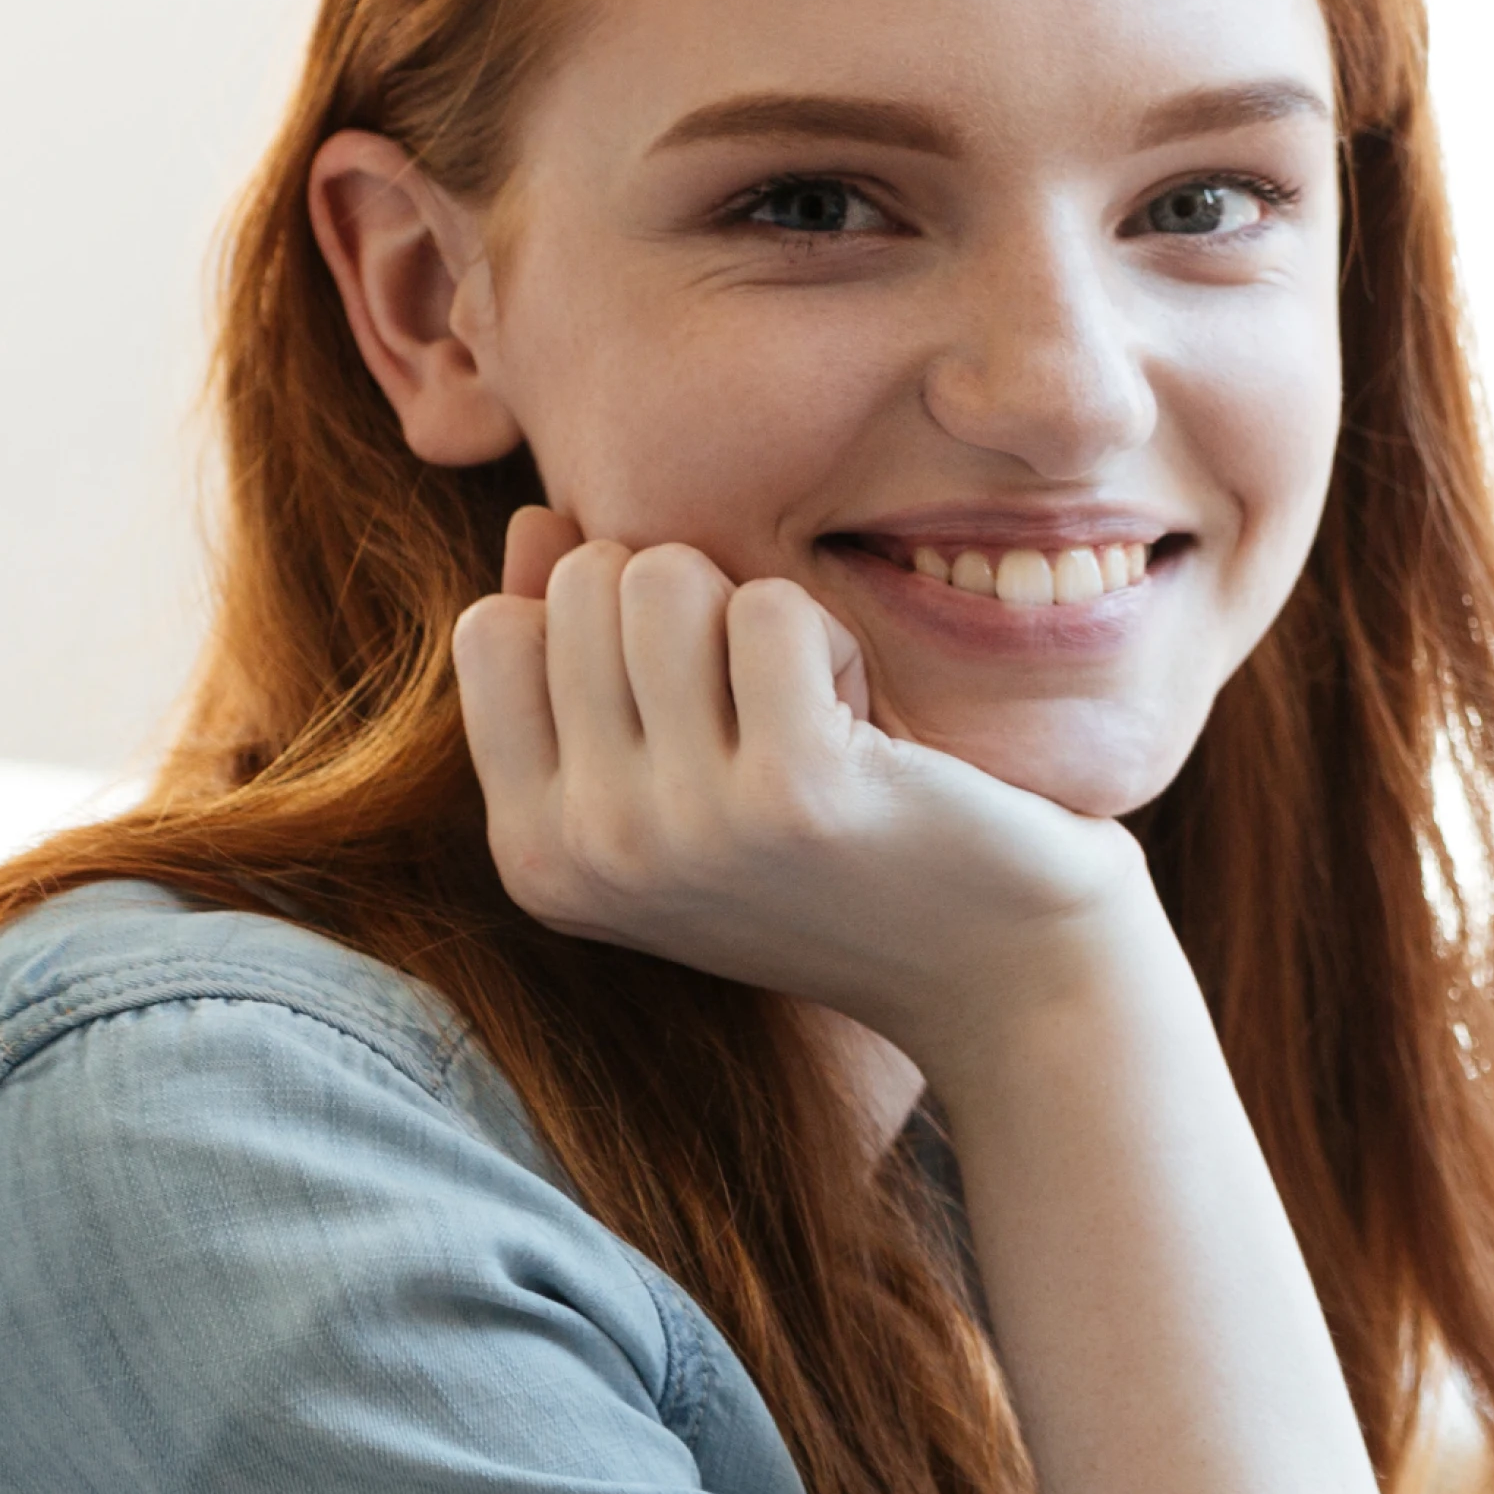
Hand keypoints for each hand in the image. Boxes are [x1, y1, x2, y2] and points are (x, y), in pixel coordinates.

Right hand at [451, 509, 1149, 1062]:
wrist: (1000, 972)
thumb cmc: (840, 859)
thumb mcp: (677, 778)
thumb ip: (584, 654)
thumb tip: (537, 521)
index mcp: (534, 855)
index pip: (492, 627)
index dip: (606, 622)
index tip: (692, 708)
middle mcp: (586, 852)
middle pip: (586, 581)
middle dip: (692, 609)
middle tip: (767, 714)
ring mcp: (679, 825)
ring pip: (664, 576)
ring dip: (762, 620)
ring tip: (815, 718)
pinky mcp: (789, 788)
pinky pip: (774, 608)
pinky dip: (834, 641)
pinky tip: (869, 732)